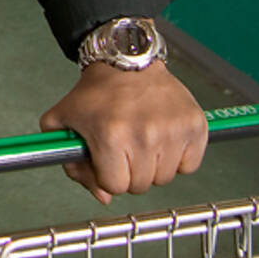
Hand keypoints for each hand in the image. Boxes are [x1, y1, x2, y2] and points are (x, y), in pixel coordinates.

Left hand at [40, 61, 207, 205]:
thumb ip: (72, 165)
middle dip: (129, 171)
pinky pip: (190, 166)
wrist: (126, 61)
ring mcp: (173, 130)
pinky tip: (163, 136)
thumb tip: (103, 197)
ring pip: (165, 178)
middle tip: (124, 146)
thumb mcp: (63, 121)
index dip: (107, 175)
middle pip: (140, 185)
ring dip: (153, 165)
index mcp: (110, 136)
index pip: (115, 186)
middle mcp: (145, 135)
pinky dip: (178, 158)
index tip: (106, 157)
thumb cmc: (96, 92)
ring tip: (142, 137)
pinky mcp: (195, 125)